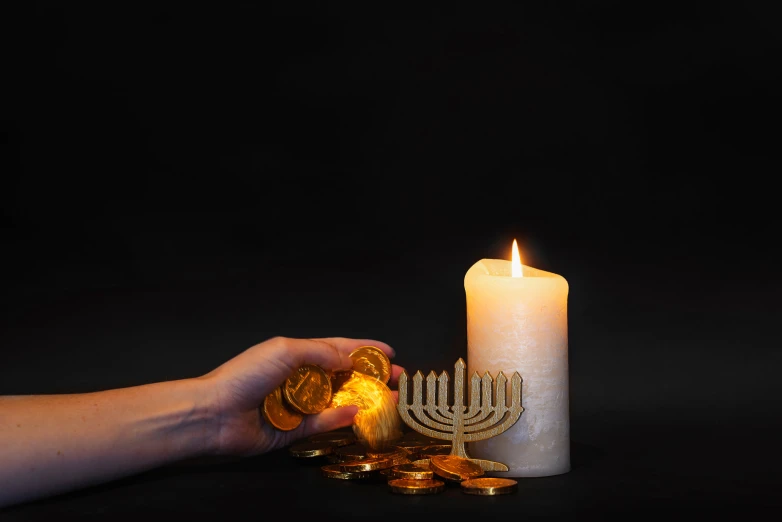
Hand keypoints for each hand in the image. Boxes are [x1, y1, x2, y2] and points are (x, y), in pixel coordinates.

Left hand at [199, 336, 403, 455]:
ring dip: (365, 398)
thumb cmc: (246, 374)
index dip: (363, 349)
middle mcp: (301, 378)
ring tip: (390, 398)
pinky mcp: (295, 430)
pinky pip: (324, 423)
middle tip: (398, 377)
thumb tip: (350, 360)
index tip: (389, 351)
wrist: (215, 413)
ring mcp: (300, 405)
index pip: (337, 348)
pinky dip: (341, 418)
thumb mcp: (286, 351)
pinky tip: (358, 412)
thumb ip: (322, 353)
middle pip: (344, 375)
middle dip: (372, 375)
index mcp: (297, 354)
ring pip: (339, 400)